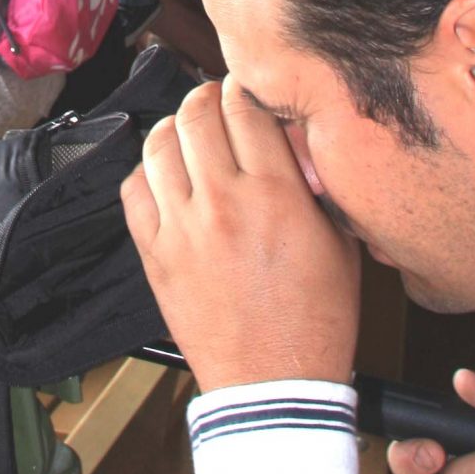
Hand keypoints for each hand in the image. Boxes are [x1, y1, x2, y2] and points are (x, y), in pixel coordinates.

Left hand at [121, 80, 360, 392]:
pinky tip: (165, 176)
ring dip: (174, 129)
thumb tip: (294, 143)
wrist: (273, 384)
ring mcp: (182, 227)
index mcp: (277, 194)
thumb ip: (316, 187)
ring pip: (159, 144)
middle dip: (206, 98)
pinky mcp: (154, 254)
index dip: (246, 89)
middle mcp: (223, 202)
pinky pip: (134, 190)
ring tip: (187, 133)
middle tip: (215, 103)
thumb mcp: (340, 245)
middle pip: (197, 114)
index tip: (247, 90)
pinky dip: (146, 172)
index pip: (246, 108)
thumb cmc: (316, 321)